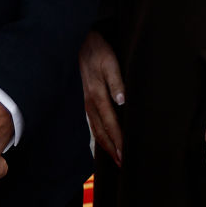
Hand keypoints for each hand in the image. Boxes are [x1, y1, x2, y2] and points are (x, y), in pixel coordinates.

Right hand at [79, 31, 124, 165]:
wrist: (80, 41)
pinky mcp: (85, 98)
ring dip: (105, 144)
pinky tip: (102, 139)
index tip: (125, 155)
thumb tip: (122, 101)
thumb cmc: (97, 50)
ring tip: (115, 157)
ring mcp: (86, 101)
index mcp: (97, 95)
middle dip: (112, 149)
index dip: (118, 140)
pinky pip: (91, 121)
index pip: (110, 123)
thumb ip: (116, 81)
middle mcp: (90, 102)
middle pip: (101, 132)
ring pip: (95, 129)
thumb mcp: (110, 61)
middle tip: (122, 164)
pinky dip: (98, 134)